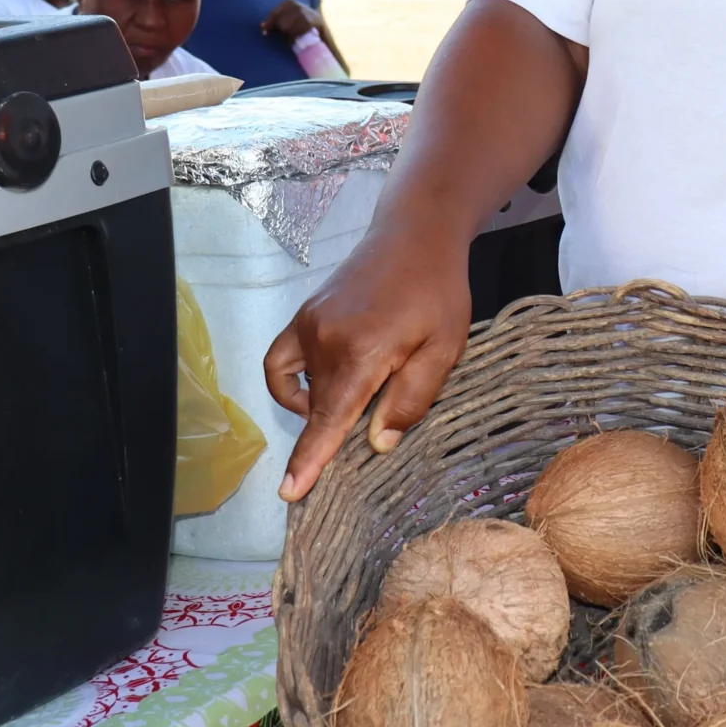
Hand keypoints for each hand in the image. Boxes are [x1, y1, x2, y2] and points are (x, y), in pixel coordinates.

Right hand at [261, 216, 472, 500]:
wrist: (415, 235)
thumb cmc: (438, 293)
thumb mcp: (443, 350)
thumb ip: (411, 400)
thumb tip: (378, 442)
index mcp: (362, 352)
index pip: (329, 418)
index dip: (310, 459)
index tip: (290, 491)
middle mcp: (325, 339)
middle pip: (319, 407)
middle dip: (336, 428)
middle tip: (380, 409)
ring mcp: (308, 325)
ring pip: (304, 388)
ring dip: (323, 404)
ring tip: (363, 390)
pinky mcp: (302, 316)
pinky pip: (281, 362)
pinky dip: (295, 383)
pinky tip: (324, 383)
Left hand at [262, 0, 320, 41]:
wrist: (319, 22)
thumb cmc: (298, 20)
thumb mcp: (287, 15)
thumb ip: (274, 19)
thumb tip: (262, 26)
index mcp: (288, 2)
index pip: (274, 14)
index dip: (269, 25)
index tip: (265, 34)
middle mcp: (296, 5)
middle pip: (280, 23)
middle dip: (281, 31)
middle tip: (285, 35)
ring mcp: (303, 13)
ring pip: (287, 29)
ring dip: (288, 36)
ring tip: (290, 37)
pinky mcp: (309, 22)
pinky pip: (296, 33)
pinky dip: (294, 38)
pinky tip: (296, 38)